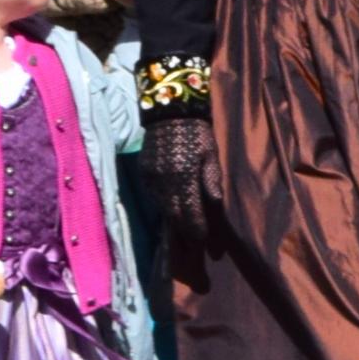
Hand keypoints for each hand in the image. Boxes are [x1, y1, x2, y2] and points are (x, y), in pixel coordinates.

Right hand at [142, 114, 214, 253]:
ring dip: (174, 221)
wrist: (170, 114)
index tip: (204, 241)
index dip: (197, 227)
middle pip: (174, 214)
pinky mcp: (143, 173)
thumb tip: (215, 203)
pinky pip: (153, 197)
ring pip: (162, 208)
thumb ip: (212, 179)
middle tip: (195, 246)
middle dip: (184, 231)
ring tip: (185, 234)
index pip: (190, 210)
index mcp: (184, 174)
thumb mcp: (211, 155)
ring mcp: (150, 177)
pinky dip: (163, 206)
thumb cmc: (198, 134)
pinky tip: (172, 212)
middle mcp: (164, 179)